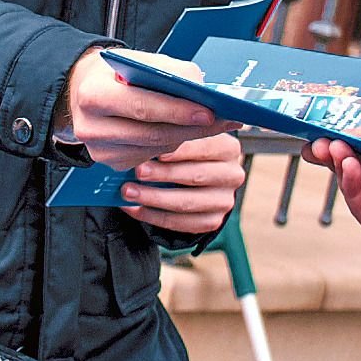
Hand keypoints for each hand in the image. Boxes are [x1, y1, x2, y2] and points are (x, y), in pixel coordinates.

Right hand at [60, 48, 236, 169]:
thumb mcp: (138, 59)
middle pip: (152, 133)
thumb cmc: (115, 71)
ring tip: (216, 124)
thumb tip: (203, 89)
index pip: (142, 107)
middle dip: (193, 127)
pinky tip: (186, 131)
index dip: (177, 111)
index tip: (209, 111)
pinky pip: (151, 156)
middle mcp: (91, 128)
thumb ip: (168, 71)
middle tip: (225, 120)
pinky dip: (173, 144)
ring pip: (156, 148)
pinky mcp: (111, 163)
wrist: (84, 88)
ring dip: (189, 137)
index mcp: (93, 95)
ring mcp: (100, 151)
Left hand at [120, 131, 245, 235]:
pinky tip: (133, 208)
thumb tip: (145, 140)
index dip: (181, 150)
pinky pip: (180, 223)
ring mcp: (224, 201)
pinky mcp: (212, 222)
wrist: (200, 178)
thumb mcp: (187, 137)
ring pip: (187, 203)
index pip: (207, 147)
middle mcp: (233, 175)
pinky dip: (152, 216)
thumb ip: (173, 136)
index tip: (157, 150)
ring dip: (154, 198)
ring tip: (128, 192)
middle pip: (196, 176)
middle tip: (137, 171)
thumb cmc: (187, 150)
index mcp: (229, 149)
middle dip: (163, 174)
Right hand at [303, 117, 360, 259]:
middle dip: (337, 155)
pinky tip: (349, 168)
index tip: (323, 136)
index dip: (345, 142)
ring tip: (335, 152)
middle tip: (318, 145)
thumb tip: (340, 136)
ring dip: (343, 167)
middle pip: (360, 169)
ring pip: (356, 188)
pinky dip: (352, 185)